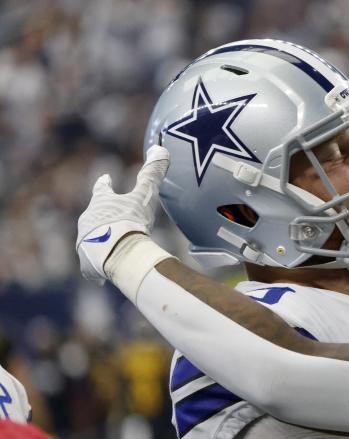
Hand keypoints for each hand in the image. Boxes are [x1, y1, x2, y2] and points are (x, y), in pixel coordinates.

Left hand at [76, 145, 168, 281]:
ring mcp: (85, 242)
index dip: (104, 184)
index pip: (102, 189)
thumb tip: (161, 148)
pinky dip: (96, 268)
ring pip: (91, 240)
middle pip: (94, 215)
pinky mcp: (87, 263)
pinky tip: (99, 277)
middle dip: (101, 216)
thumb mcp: (144, 196)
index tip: (104, 178)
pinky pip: (91, 266)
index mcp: (101, 203)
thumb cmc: (130, 221)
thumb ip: (152, 175)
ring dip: (99, 241)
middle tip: (108, 218)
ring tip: (107, 248)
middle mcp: (88, 220)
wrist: (116, 253)